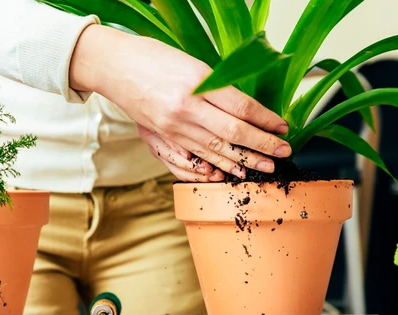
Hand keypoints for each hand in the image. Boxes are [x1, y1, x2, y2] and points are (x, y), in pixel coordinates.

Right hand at [70, 25, 291, 177]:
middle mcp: (186, 108)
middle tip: (283, 154)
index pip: (241, 107)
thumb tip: (246, 109)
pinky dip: (215, 166)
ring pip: (216, 150)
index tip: (283, 127)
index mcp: (197, 83)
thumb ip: (217, 87)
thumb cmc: (152, 59)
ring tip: (265, 168)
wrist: (114, 68)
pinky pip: (194, 157)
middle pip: (234, 133)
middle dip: (263, 146)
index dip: (266, 120)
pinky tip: (231, 171)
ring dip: (244, 161)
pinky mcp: (164, 136)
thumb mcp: (191, 63)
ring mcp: (173, 126)